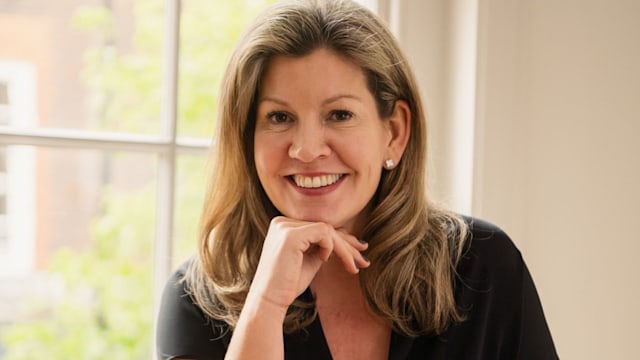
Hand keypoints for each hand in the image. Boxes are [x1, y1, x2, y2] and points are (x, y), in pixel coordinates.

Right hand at [247, 216, 369, 311]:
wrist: (270, 300)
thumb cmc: (288, 284)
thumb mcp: (310, 259)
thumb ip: (322, 246)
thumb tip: (346, 238)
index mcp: (284, 226)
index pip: (318, 228)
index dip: (341, 239)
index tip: (359, 252)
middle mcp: (282, 222)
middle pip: (325, 227)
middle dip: (348, 245)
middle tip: (364, 261)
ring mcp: (285, 226)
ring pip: (327, 230)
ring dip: (344, 249)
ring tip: (353, 267)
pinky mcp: (290, 234)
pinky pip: (323, 233)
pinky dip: (330, 247)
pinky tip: (324, 260)